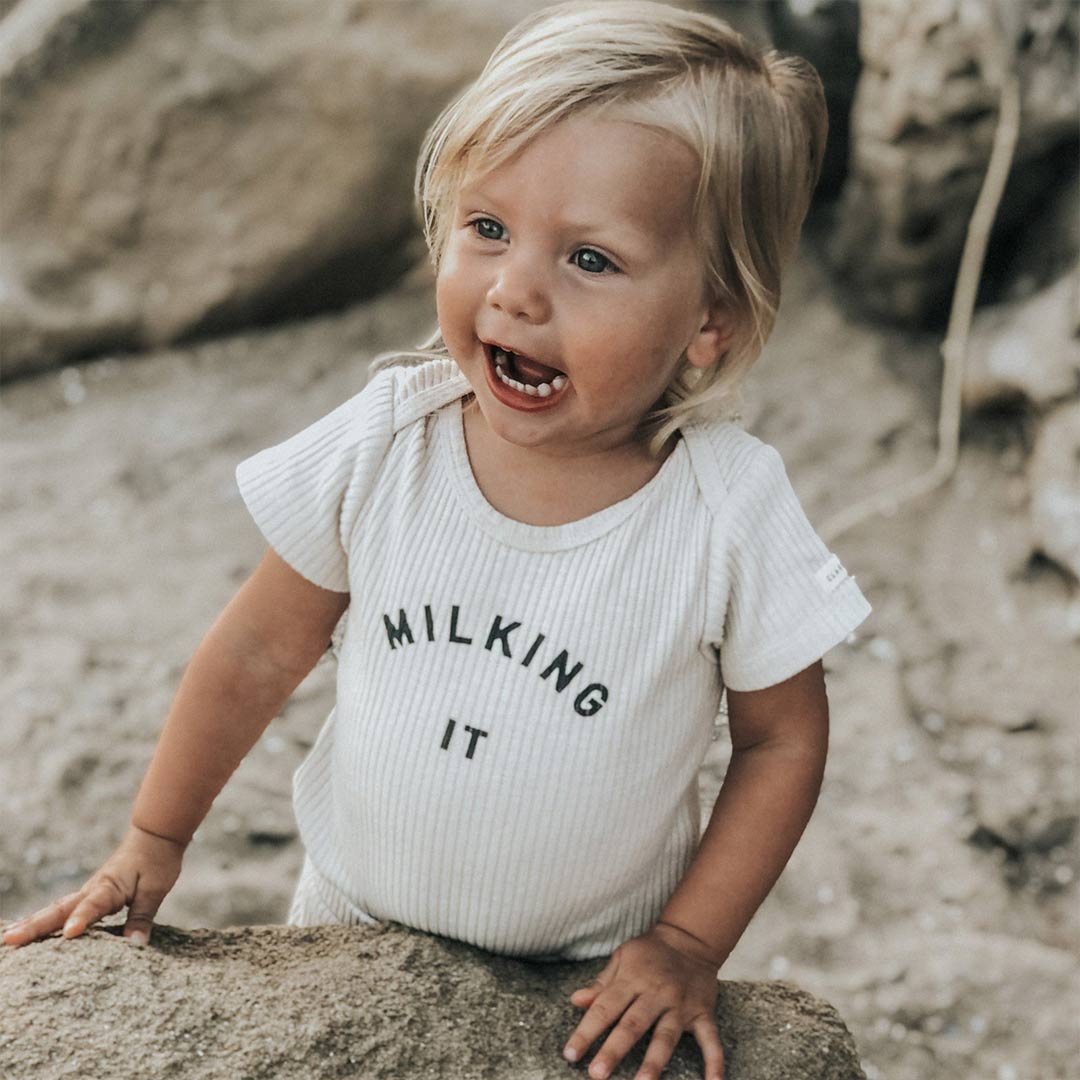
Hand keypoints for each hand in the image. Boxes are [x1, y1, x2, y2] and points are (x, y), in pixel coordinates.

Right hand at [1, 824, 185, 947]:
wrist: (155, 834)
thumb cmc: (157, 860)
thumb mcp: (156, 888)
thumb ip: (142, 916)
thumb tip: (135, 945)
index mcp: (109, 887)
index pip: (93, 906)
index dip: (81, 920)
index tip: (68, 934)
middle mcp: (93, 890)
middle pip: (61, 909)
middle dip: (35, 926)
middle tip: (10, 939)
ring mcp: (88, 892)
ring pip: (57, 908)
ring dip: (34, 923)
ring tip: (9, 937)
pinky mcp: (90, 895)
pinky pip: (64, 909)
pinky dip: (46, 919)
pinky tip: (32, 931)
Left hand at [564, 922, 724, 1079]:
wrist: (691, 938)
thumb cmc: (650, 952)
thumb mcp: (622, 957)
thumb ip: (601, 983)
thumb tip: (576, 1001)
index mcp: (633, 979)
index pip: (605, 1008)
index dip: (586, 1031)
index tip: (570, 1054)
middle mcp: (657, 993)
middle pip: (632, 1026)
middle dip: (614, 1051)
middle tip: (596, 1074)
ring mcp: (681, 1005)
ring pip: (665, 1037)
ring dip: (653, 1062)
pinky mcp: (703, 1014)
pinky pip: (711, 1041)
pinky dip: (714, 1063)